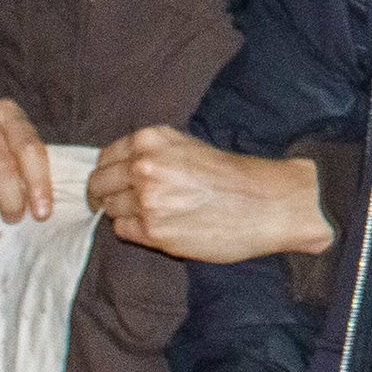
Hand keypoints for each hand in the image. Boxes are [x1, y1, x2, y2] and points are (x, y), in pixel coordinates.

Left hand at [84, 129, 329, 261]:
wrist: (272, 203)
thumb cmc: (236, 176)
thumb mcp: (190, 147)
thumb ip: (153, 154)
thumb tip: (117, 171)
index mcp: (152, 139)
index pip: (105, 157)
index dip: (111, 171)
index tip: (119, 182)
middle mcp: (144, 166)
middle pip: (99, 184)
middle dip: (108, 193)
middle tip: (128, 202)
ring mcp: (146, 200)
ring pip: (109, 208)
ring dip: (126, 212)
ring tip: (155, 213)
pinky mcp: (153, 231)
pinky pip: (123, 231)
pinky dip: (136, 230)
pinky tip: (162, 225)